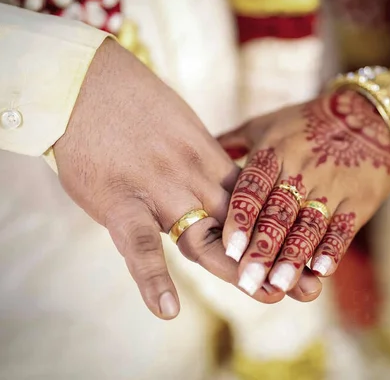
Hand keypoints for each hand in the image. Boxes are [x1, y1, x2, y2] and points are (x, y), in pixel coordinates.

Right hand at [53, 39, 321, 319]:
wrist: (81, 79)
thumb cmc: (128, 100)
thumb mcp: (178, 123)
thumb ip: (198, 155)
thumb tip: (214, 176)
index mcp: (206, 157)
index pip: (254, 201)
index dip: (280, 230)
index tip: (308, 254)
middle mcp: (191, 176)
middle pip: (241, 225)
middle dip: (274, 257)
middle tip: (308, 287)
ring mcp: (158, 190)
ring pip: (203, 239)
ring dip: (237, 270)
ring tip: (270, 296)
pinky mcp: (119, 202)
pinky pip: (139, 244)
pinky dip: (153, 277)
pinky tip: (167, 309)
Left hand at [218, 90, 389, 294]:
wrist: (367, 118)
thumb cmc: (305, 125)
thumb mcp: (267, 124)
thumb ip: (232, 141)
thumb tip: (193, 154)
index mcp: (275, 151)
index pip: (254, 186)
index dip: (241, 217)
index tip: (229, 248)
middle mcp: (302, 169)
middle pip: (279, 213)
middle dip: (263, 249)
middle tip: (247, 282)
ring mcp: (332, 186)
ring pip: (309, 225)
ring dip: (294, 257)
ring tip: (279, 285)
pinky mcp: (358, 201)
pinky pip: (343, 227)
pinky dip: (333, 249)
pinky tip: (321, 271)